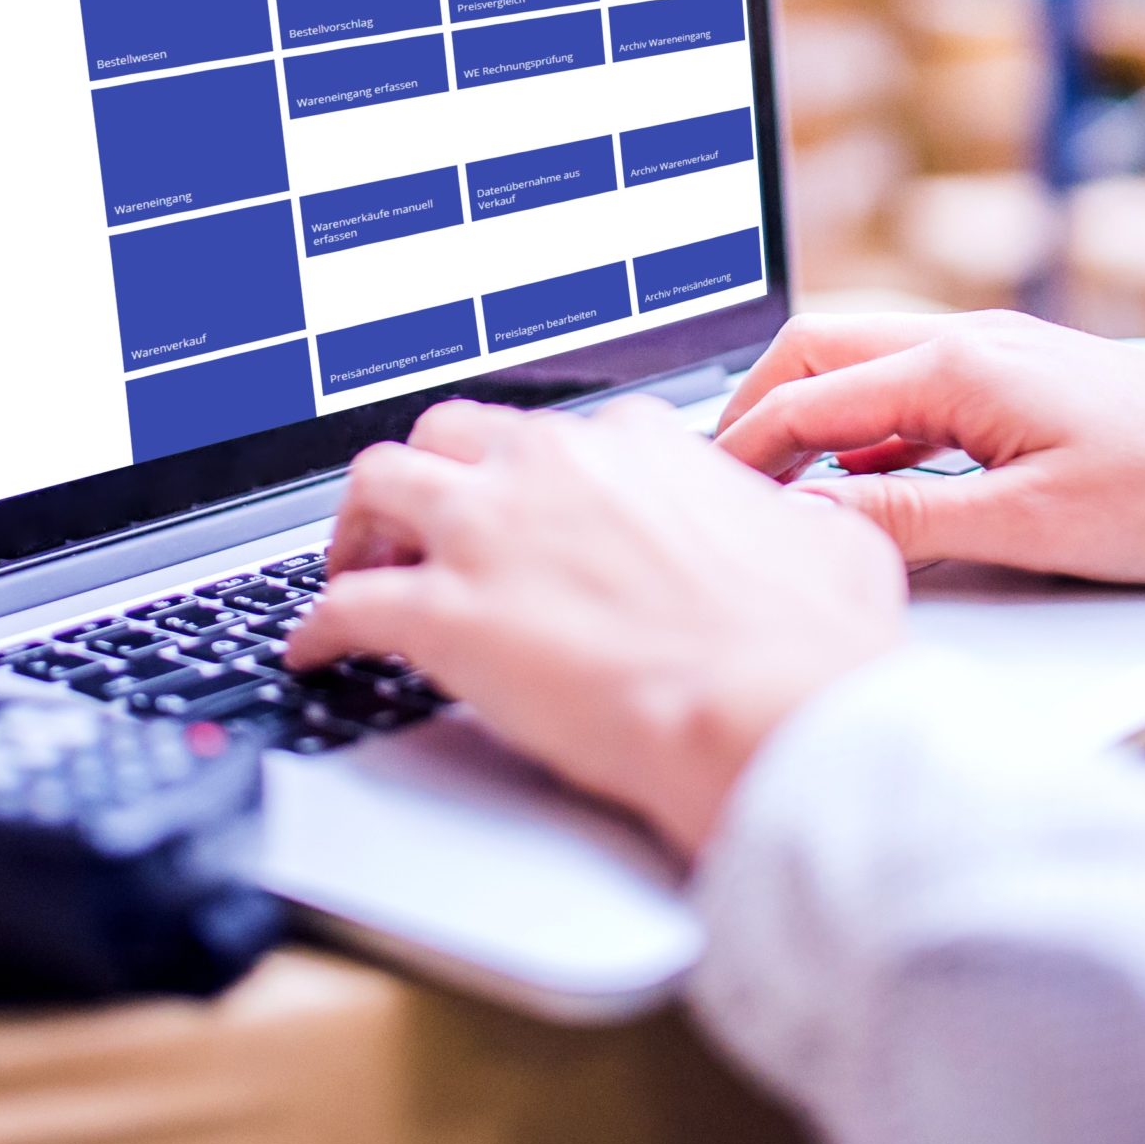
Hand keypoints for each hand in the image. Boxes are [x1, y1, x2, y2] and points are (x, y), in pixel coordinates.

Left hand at [286, 396, 907, 857]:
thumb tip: (801, 524)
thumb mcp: (828, 543)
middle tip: (424, 524)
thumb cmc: (807, 643)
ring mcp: (488, 534)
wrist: (767, 709)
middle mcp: (550, 467)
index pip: (561, 434)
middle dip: (430, 474)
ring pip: (378, 484)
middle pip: (450, 434)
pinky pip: (348, 605)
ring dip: (358, 525)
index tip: (529, 506)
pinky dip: (321, 626)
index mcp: (636, 445)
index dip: (535, 474)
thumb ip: (789, 519)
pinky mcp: (443, 614)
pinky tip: (315, 650)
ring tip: (352, 563)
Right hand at [716, 310, 1144, 584]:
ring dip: (808, 415)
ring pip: (865, 367)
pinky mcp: (1026, 383)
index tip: (696, 498)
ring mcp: (999, 356)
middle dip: (754, 407)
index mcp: (956, 367)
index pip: (807, 398)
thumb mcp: (1034, 527)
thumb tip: (814, 522)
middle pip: (819, 351)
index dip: (740, 449)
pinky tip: (866, 482)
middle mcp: (967, 342)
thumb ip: (911, 521)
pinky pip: (913, 391)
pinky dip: (864, 428)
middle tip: (714, 479)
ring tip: (771, 484)